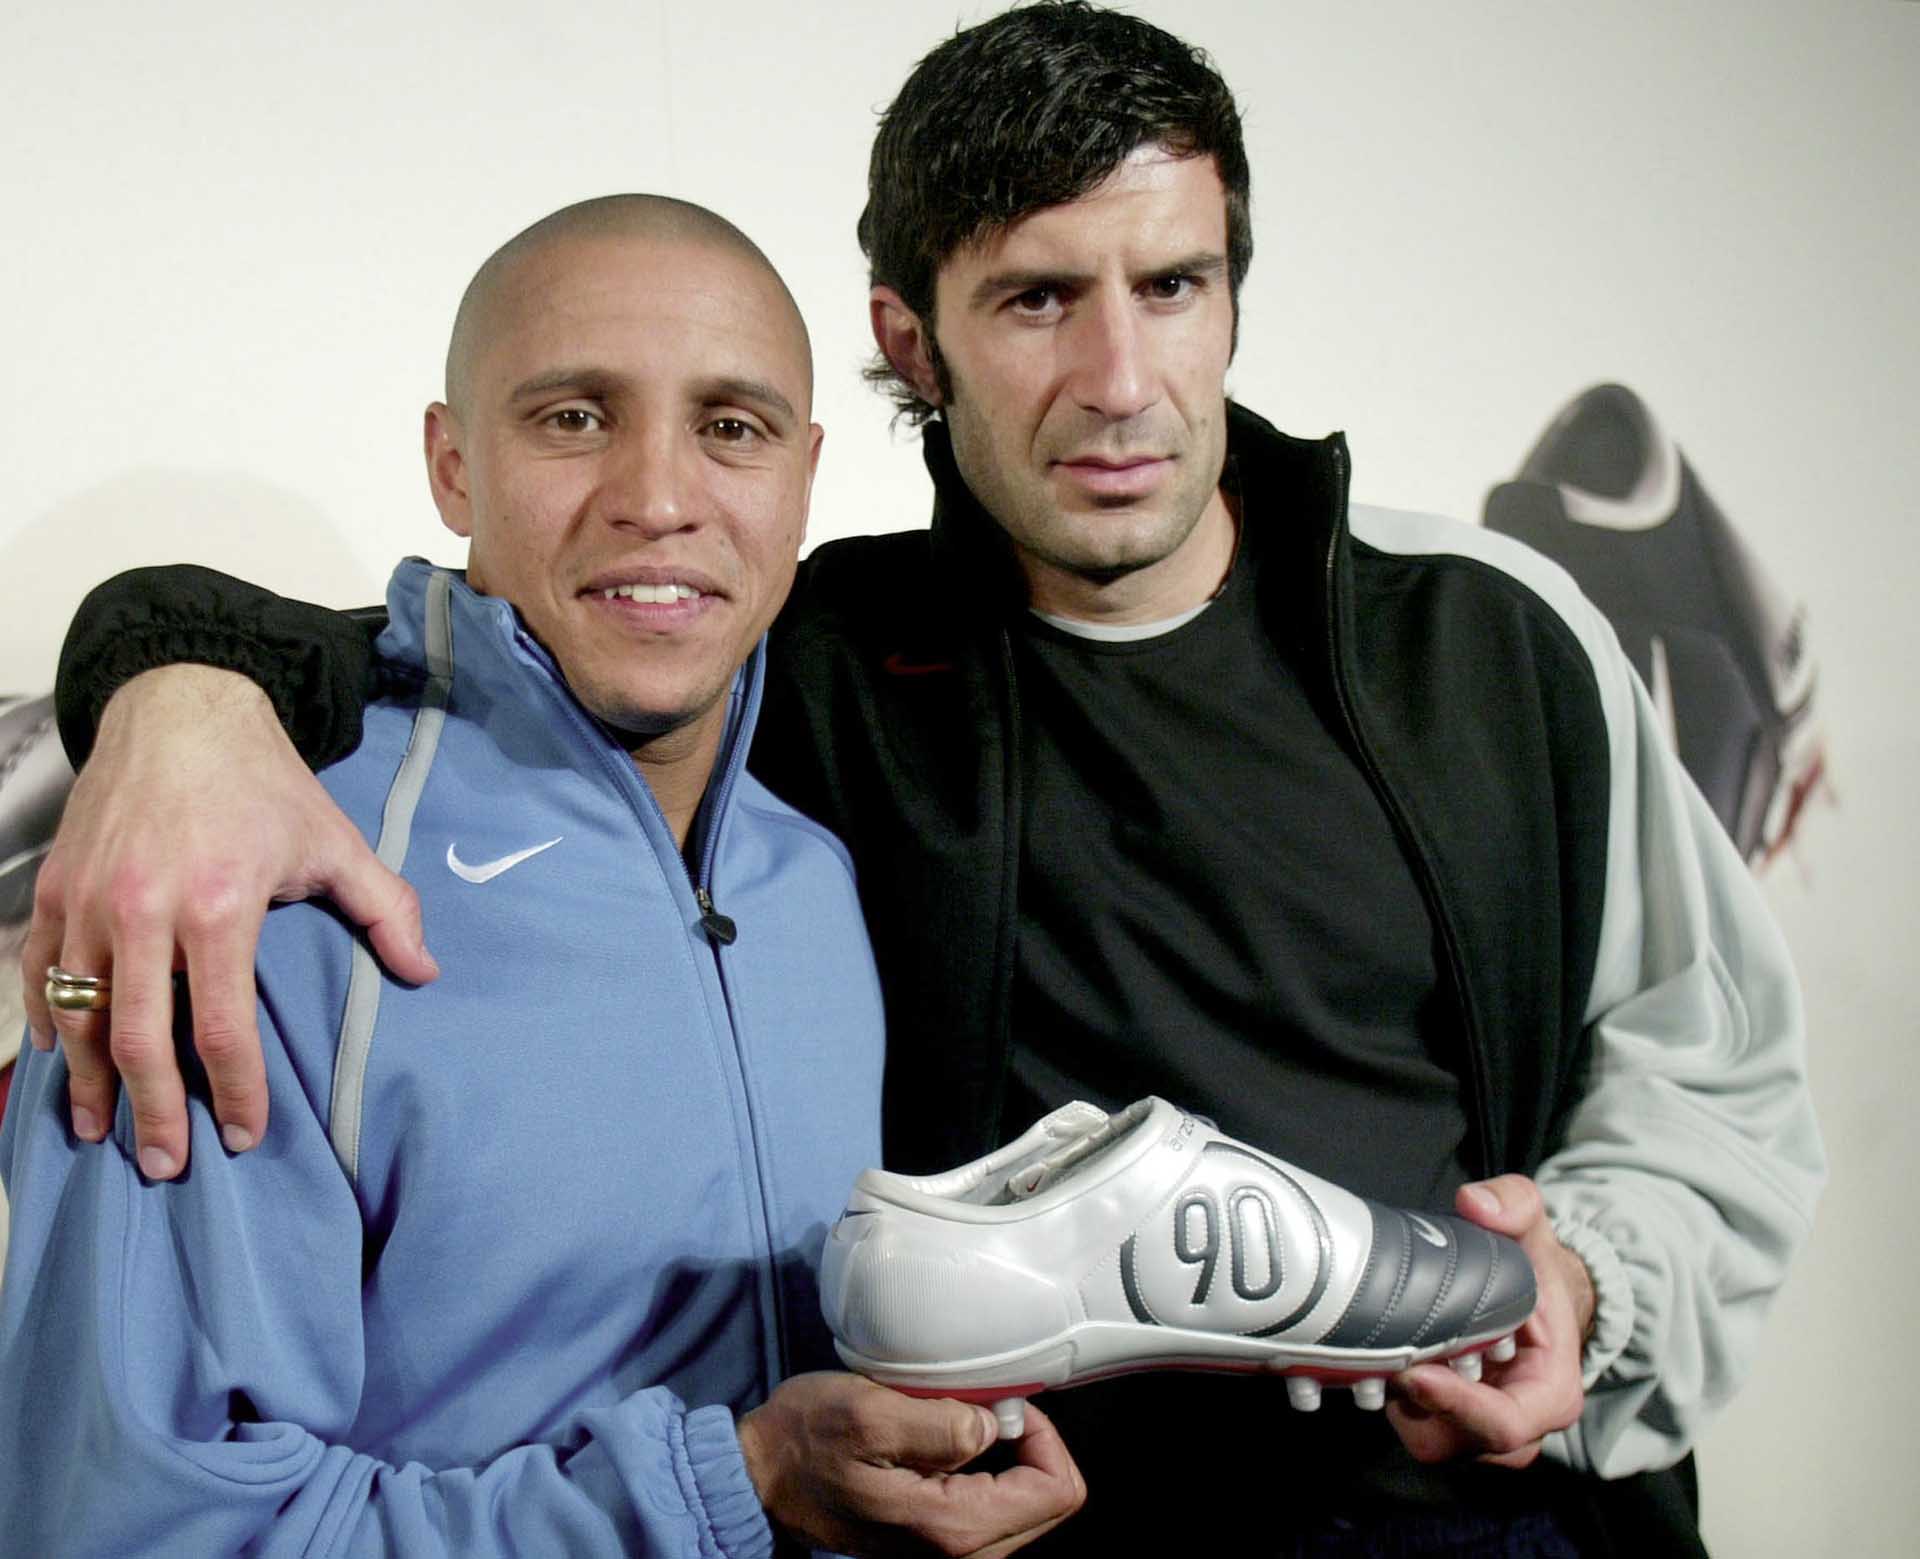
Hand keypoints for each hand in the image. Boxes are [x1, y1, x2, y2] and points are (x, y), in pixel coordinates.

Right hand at [21, 665, 435, 1177]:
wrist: (180, 709)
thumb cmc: (263, 782)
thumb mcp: (335, 840)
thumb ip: (384, 909)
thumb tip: (425, 973)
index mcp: (219, 905)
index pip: (221, 1027)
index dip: (235, 1091)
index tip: (245, 1135)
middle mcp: (143, 909)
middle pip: (139, 1039)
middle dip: (153, 1113)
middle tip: (166, 1167)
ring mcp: (90, 900)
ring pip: (80, 1015)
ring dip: (91, 1084)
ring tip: (102, 1133)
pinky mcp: (55, 888)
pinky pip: (40, 973)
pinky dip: (49, 1023)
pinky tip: (64, 1062)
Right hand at [738, 1373, 1084, 1556]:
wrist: (757, 1480)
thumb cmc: (805, 1441)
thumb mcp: (870, 1414)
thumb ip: (945, 1423)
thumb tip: (999, 1427)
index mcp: (953, 1527)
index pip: (1056, 1491)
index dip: (1044, 1436)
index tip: (1002, 1403)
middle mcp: (960, 1554)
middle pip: (1047, 1504)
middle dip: (1030, 1448)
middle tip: (984, 1408)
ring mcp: (946, 1553)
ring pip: (1022, 1508)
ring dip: (1005, 1460)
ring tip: (959, 1422)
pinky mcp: (932, 1541)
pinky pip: (990, 1510)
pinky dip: (983, 1474)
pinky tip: (945, 1443)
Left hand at [1385, 1174, 1591, 1467]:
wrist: (1536, 1295)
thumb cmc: (1537, 1269)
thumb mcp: (1533, 1227)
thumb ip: (1513, 1204)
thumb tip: (1475, 1203)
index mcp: (1551, 1394)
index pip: (1504, 1425)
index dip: (1457, 1406)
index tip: (1413, 1373)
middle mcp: (1518, 1426)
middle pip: (1455, 1441)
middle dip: (1415, 1404)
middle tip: (1379, 1353)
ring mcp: (1480, 1430)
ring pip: (1427, 1438)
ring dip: (1397, 1401)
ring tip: (1378, 1348)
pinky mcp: (1450, 1423)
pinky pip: (1414, 1425)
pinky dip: (1391, 1398)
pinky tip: (1376, 1353)